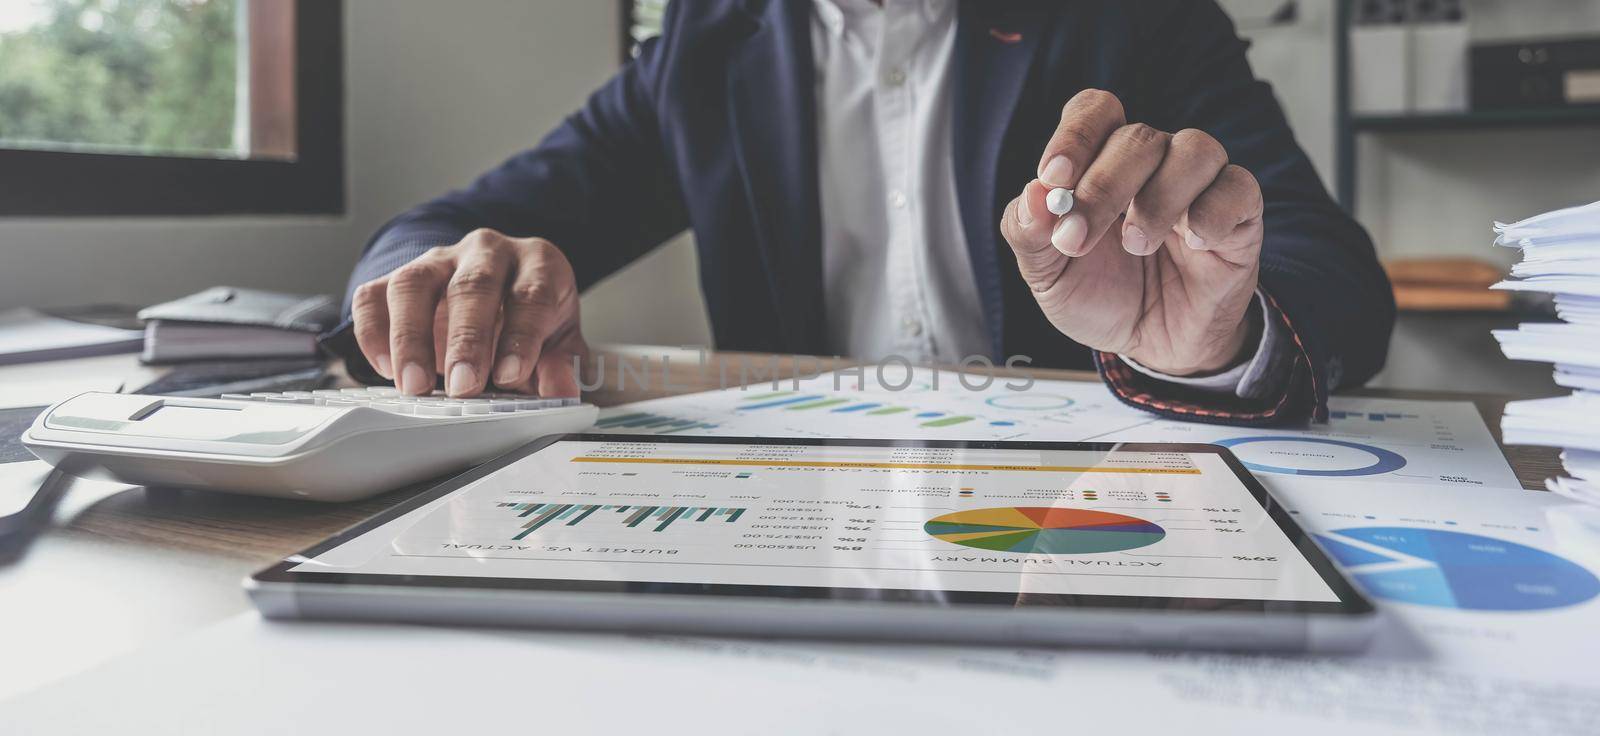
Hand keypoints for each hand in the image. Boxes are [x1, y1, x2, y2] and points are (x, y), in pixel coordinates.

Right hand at [350, 229, 587, 396]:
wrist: (500, 291)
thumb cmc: (531, 316)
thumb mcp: (559, 339)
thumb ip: (560, 365)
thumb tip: (562, 391)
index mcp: (537, 263)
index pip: (531, 294)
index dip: (520, 336)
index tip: (510, 375)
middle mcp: (486, 252)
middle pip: (472, 286)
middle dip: (465, 340)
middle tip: (463, 386)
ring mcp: (438, 260)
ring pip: (414, 284)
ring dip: (410, 337)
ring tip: (415, 384)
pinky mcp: (398, 277)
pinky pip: (374, 295)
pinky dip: (374, 333)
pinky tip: (387, 368)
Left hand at [999, 89, 1264, 375]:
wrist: (1151, 345)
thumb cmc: (1100, 296)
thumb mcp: (1048, 276)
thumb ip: (1030, 234)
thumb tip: (1031, 194)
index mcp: (1100, 161)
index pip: (1095, 111)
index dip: (1075, 135)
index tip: (1054, 177)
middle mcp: (1153, 162)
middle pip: (1137, 137)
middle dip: (1103, 187)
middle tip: (1079, 237)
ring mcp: (1199, 184)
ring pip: (1194, 149)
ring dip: (1159, 198)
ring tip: (1136, 245)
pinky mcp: (1239, 214)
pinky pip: (1238, 188)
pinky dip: (1213, 213)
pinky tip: (1193, 243)